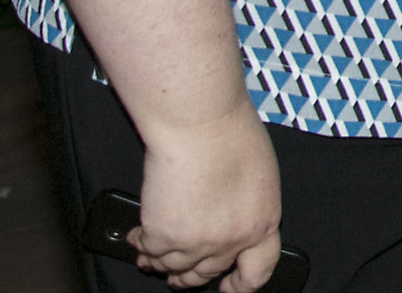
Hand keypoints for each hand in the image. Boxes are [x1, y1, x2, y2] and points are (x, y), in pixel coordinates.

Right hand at [131, 109, 281, 290]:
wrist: (201, 124)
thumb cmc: (231, 134)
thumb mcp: (259, 175)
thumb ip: (247, 204)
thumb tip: (234, 214)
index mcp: (262, 222)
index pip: (258, 270)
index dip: (242, 284)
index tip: (229, 287)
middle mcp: (231, 240)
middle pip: (208, 273)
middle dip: (191, 277)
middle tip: (181, 274)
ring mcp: (197, 243)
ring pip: (173, 268)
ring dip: (161, 265)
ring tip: (154, 257)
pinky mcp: (164, 237)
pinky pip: (148, 252)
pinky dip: (140, 246)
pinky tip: (139, 238)